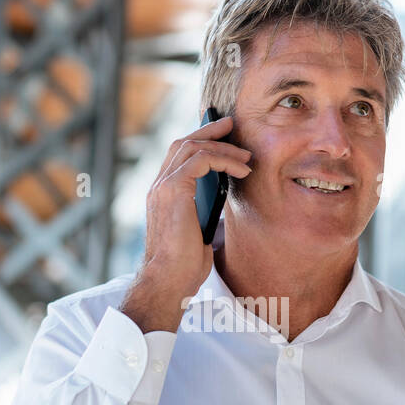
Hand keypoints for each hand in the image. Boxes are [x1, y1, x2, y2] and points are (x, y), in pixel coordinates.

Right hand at [121, 114, 251, 333]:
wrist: (169, 280)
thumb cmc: (183, 265)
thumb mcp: (197, 231)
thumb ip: (203, 210)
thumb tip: (222, 196)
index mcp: (161, 195)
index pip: (177, 156)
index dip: (199, 141)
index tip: (220, 135)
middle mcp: (158, 186)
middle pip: (182, 143)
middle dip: (209, 131)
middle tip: (230, 125)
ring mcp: (163, 186)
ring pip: (193, 147)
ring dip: (224, 148)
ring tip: (246, 157)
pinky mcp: (174, 189)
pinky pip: (201, 159)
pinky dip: (224, 159)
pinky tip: (241, 170)